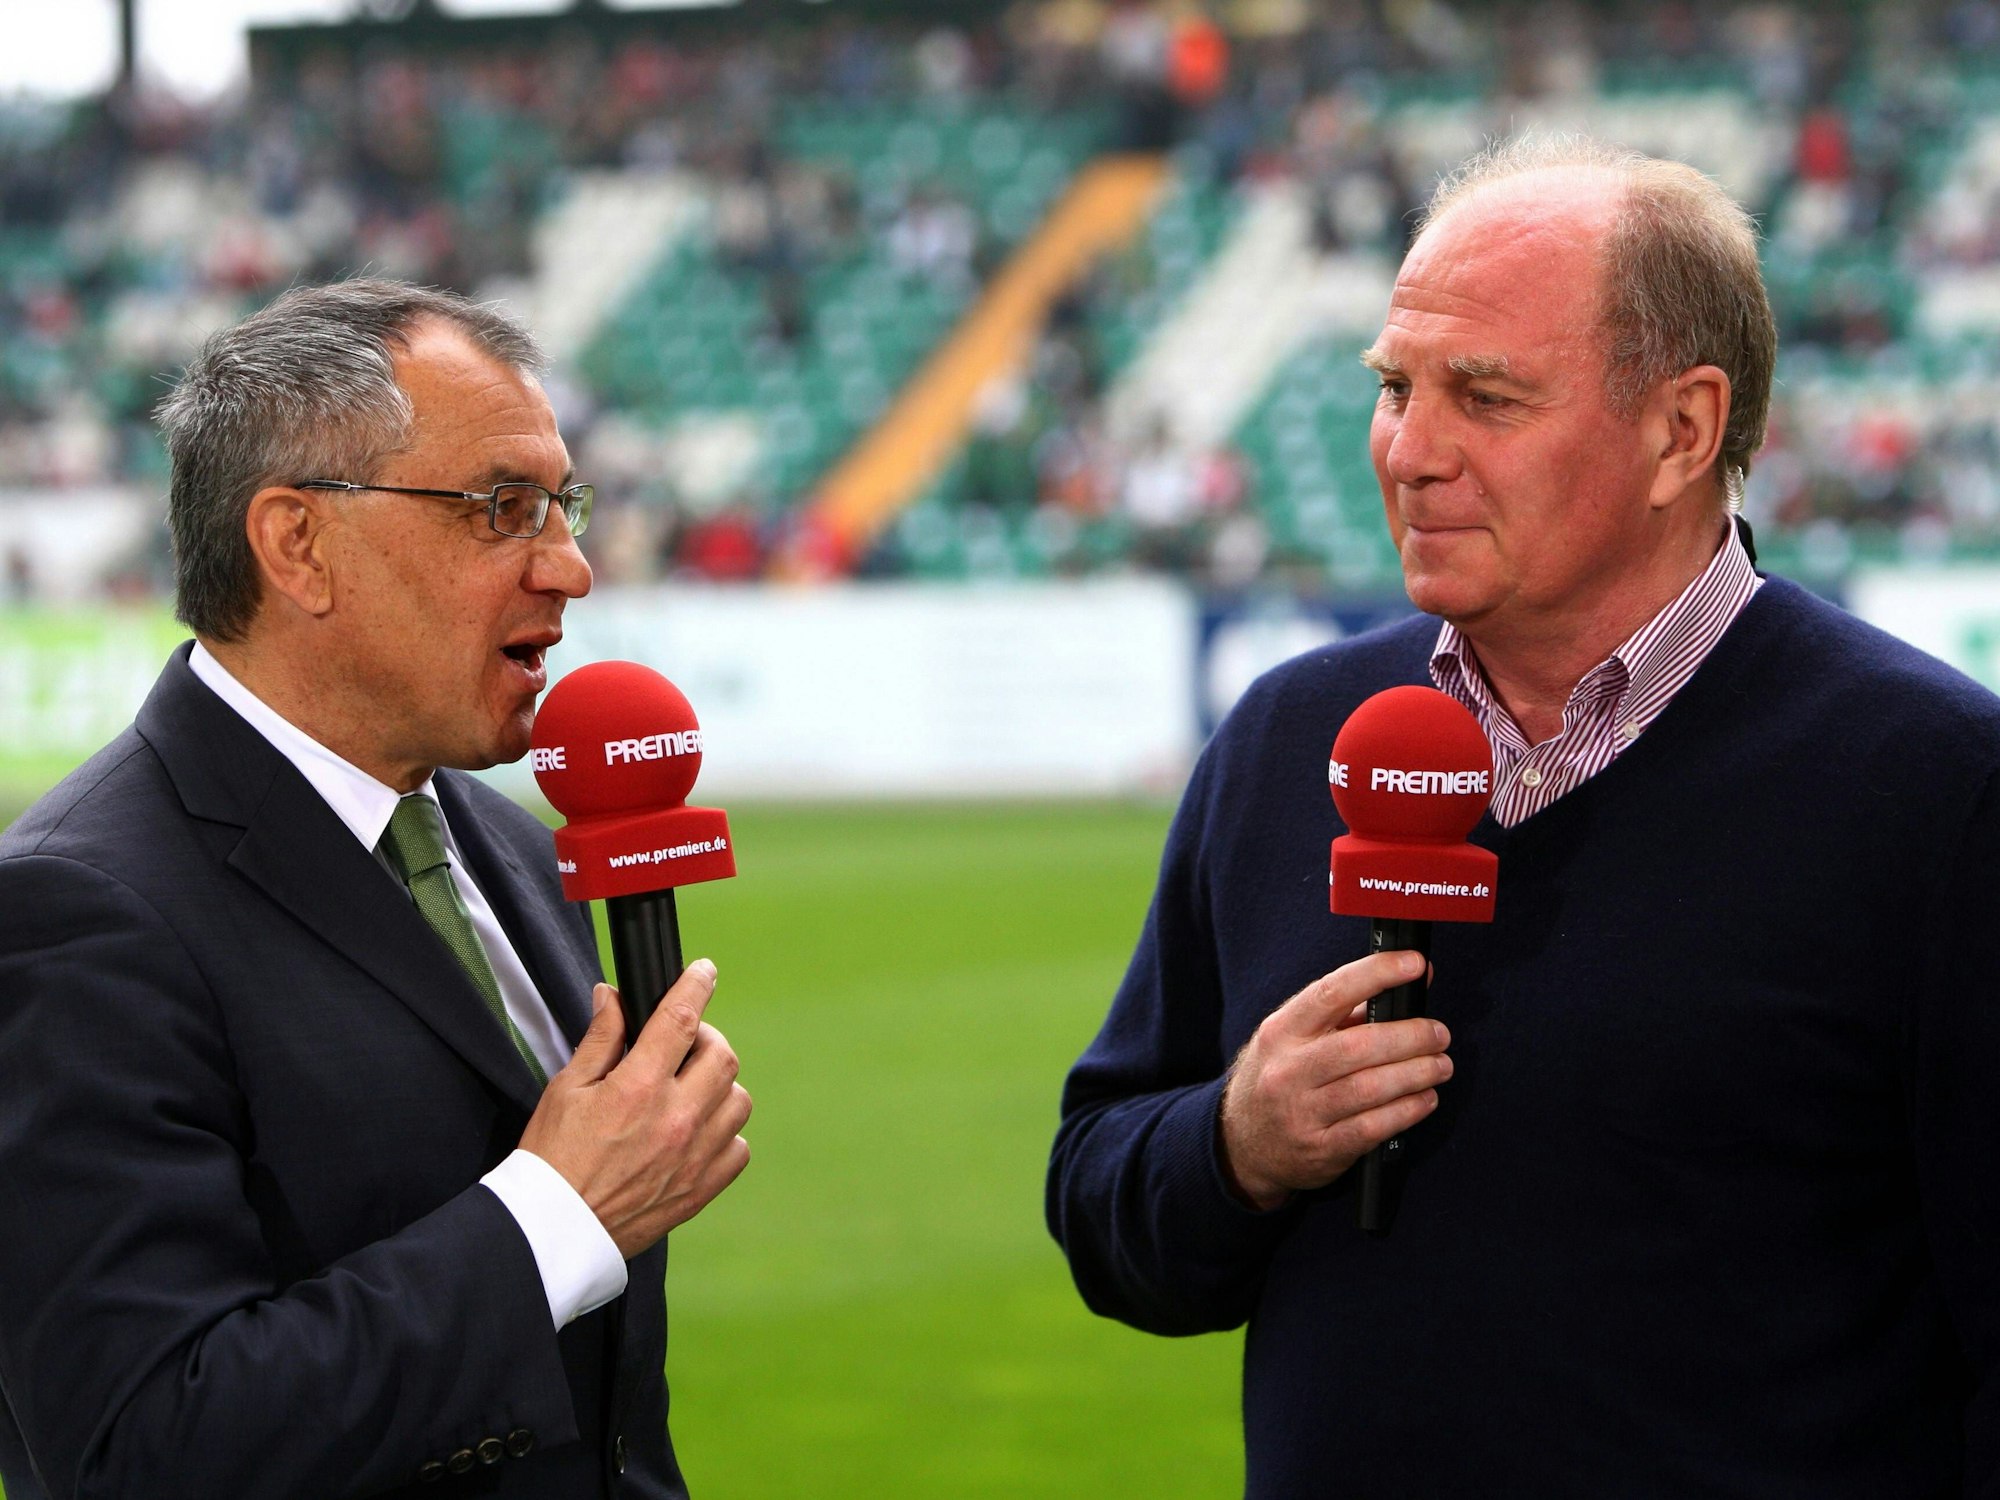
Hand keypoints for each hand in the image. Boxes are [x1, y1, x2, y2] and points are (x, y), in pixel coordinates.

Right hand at [519, 959, 752, 1257]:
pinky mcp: (701, 1189)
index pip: (682, 1019)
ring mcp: (694, 1156)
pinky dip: (724, 1134)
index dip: (696, 986)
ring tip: (689, 1090)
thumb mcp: (566, 1089)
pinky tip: (696, 1132)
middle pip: (722, 1056)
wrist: (555, 1230)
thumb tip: (613, 996)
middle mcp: (676, 1119)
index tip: (704, 971)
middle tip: (683, 1044)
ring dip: (718, 1086)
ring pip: (738, 1100)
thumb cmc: (552, 1158)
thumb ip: (600, 1039)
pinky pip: (738, 1148)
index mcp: (638, 1088)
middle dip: (706, 1039)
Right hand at [1218, 950, 1451, 1210]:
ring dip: (1418, 1073)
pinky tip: (1425, 1098)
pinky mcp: (1321, 1149)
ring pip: (1371, 1088)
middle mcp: (1287, 1070)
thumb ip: (1351, 1009)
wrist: (1243, 1144)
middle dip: (1412, 1036)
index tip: (1413, 964)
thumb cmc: (1280, 1078)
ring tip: (1441, 1065)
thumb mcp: (1295, 1038)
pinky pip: (1373, 1127)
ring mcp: (1302, 1112)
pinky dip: (1408, 1110)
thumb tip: (1413, 975)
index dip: (1376, 973)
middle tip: (1439, 1033)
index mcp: (1282, 1031)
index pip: (1331, 992)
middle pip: (1360, 1045)